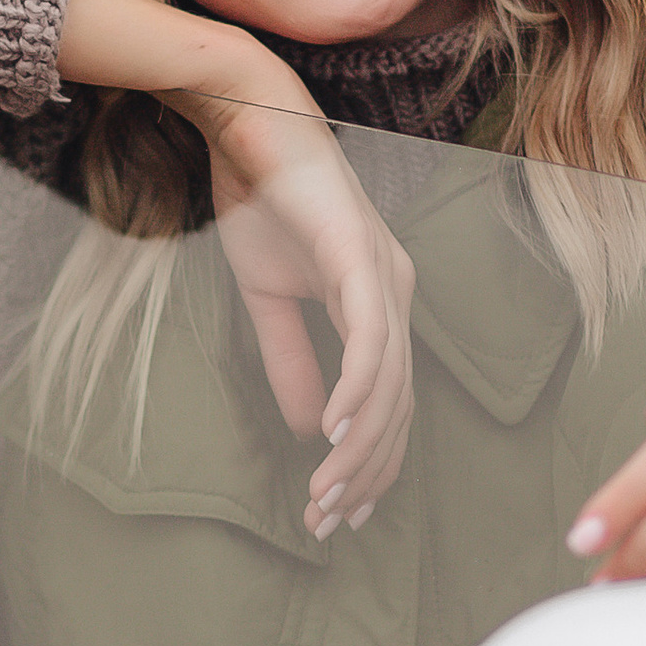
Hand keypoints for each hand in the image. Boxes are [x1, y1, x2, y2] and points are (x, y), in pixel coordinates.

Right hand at [203, 97, 417, 536]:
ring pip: (389, 385)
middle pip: (398, 406)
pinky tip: (336, 434)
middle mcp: (396, 291)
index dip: (368, 461)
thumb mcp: (269, 299)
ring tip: (327, 496)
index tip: (336, 510)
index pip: (389, 401)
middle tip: (328, 523)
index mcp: (379, 301)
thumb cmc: (260, 199)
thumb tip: (310, 428)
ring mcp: (386, 274)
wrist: (247, 122)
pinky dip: (358, 391)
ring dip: (359, 449)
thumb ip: (291, 360)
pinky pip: (371, 340)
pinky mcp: (361, 257)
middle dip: (366, 473)